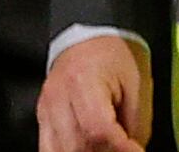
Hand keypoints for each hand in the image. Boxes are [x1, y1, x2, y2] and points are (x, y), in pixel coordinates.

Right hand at [38, 35, 150, 151]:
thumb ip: (135, 122)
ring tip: (105, 148)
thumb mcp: (136, 83)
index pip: (97, 128)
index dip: (119, 147)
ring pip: (60, 151)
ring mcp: (46, 109)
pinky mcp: (42, 118)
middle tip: (122, 149)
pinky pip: (49, 148)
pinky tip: (85, 149)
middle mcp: (58, 97)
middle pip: (77, 144)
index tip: (136, 151)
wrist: (88, 38)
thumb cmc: (112, 56)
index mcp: (83, 81)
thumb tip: (134, 150)